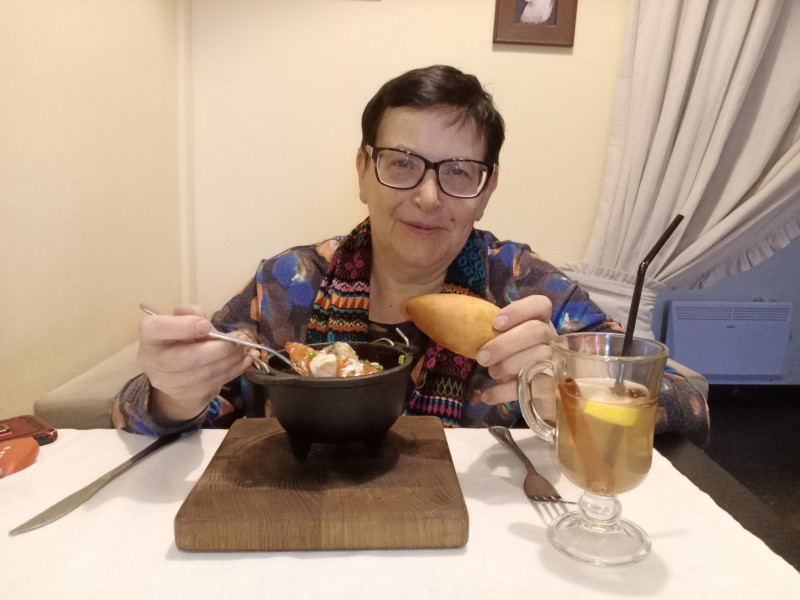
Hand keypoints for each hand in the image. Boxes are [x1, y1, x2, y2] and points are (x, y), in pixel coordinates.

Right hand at [136, 305, 256, 423]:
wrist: (172, 375)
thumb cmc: (178, 340)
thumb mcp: (180, 322)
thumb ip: (190, 315)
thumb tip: (203, 319)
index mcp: (150, 336)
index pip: (156, 329)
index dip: (183, 327)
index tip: (206, 325)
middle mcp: (154, 361)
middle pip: (189, 358)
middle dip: (221, 348)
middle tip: (241, 339)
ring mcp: (171, 382)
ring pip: (207, 373)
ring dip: (233, 359)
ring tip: (247, 348)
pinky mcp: (189, 394)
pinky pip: (216, 382)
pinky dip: (235, 370)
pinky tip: (246, 360)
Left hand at [475, 295, 557, 420]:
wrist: (524, 384)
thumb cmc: (509, 353)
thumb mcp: (503, 339)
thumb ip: (493, 331)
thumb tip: (461, 327)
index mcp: (540, 320)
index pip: (540, 304)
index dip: (519, 311)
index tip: (496, 323)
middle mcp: (551, 338)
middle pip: (536, 331)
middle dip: (505, 344)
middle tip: (482, 357)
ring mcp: (554, 361)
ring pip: (538, 357)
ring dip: (509, 366)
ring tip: (491, 373)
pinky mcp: (551, 386)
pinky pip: (532, 388)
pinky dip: (505, 392)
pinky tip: (487, 395)